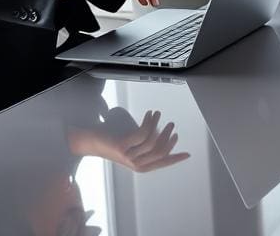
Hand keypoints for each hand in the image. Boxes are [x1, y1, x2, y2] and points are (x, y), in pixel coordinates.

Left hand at [69, 110, 189, 172]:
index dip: (176, 158)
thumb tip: (164, 136)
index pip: (163, 163)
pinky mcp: (122, 146)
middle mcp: (135, 164)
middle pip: (160, 152)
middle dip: (169, 137)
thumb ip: (147, 146)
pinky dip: (149, 121)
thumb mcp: (133, 146)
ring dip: (159, 125)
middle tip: (172, 124)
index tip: (188, 154)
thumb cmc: (113, 142)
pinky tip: (150, 114)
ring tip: (159, 114)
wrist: (91, 141)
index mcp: (140, 167)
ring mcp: (128, 156)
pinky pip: (143, 133)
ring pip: (152, 141)